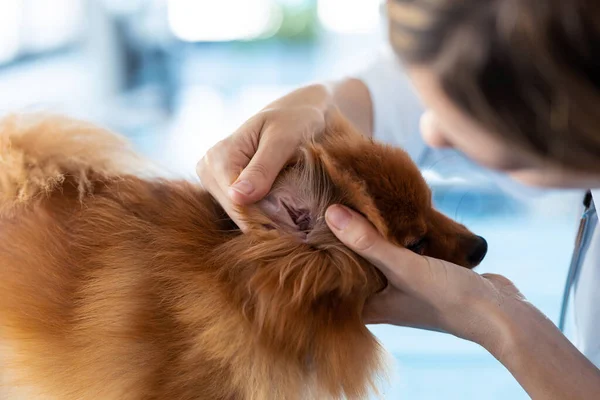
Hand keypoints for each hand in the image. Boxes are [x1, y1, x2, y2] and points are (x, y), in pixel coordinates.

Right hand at [196, 84, 329, 229]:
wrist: (301, 112)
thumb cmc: (295, 119)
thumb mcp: (283, 140)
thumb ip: (262, 168)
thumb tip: (237, 198)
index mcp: (217, 157)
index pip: (237, 204)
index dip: (268, 215)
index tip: (299, 220)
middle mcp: (209, 171)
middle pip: (238, 214)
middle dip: (270, 218)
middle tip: (302, 215)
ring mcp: (216, 183)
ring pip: (243, 217)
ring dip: (271, 217)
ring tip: (295, 207)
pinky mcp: (228, 191)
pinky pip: (247, 213)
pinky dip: (268, 214)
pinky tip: (286, 207)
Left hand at [324, 204, 523, 349]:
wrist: (500, 313)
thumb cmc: (448, 298)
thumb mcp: (403, 267)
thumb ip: (368, 242)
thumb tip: (330, 214)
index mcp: (370, 306)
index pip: (333, 285)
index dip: (318, 262)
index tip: (304, 233)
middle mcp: (383, 299)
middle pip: (354, 268)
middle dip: (342, 243)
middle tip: (325, 210)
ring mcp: (404, 288)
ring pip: (378, 258)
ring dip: (369, 236)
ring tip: (351, 206)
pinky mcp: (423, 276)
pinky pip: (400, 253)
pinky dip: (394, 237)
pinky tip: (391, 215)